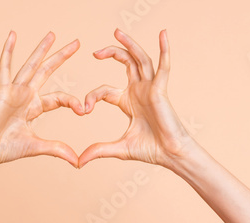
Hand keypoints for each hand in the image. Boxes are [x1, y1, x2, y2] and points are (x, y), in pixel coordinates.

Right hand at [0, 31, 85, 168]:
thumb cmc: (4, 149)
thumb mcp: (36, 147)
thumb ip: (57, 150)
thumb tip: (78, 162)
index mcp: (34, 107)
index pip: (58, 98)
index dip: (72, 102)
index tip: (84, 110)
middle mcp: (25, 95)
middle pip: (47, 71)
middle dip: (62, 57)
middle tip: (77, 43)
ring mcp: (14, 91)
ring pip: (31, 65)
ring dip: (42, 49)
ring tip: (52, 34)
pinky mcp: (2, 91)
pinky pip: (5, 68)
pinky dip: (8, 51)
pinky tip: (13, 35)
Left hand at [78, 29, 195, 169]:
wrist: (169, 155)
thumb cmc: (151, 150)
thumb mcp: (119, 148)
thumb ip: (98, 151)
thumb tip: (79, 162)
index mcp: (128, 101)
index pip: (105, 90)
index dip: (92, 96)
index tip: (84, 109)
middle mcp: (139, 90)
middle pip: (126, 63)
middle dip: (111, 53)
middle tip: (95, 51)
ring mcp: (150, 88)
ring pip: (140, 59)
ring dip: (130, 45)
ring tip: (117, 32)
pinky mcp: (161, 89)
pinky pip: (163, 66)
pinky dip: (164, 50)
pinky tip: (163, 34)